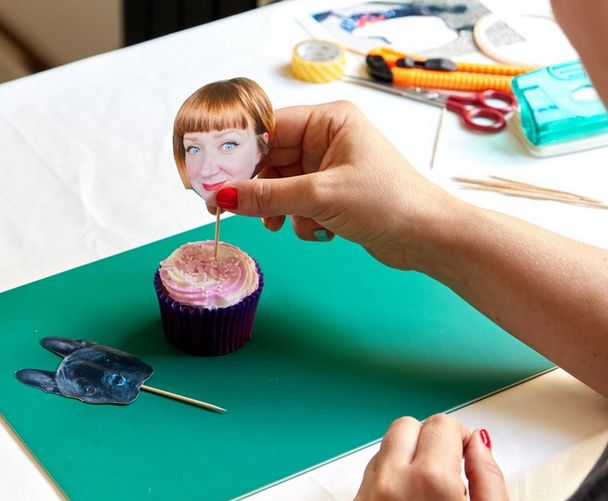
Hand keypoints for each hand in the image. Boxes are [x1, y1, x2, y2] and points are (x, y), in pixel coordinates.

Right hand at [212, 101, 460, 270]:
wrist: (428, 237)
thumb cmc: (387, 202)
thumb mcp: (320, 197)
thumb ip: (268, 196)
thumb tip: (222, 198)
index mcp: (329, 120)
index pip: (270, 128)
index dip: (241, 153)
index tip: (214, 176)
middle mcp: (327, 138)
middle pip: (272, 159)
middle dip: (260, 188)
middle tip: (232, 209)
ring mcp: (330, 166)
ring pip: (281, 184)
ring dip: (280, 208)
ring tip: (283, 225)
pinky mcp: (333, 192)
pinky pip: (296, 201)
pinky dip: (298, 218)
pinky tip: (316, 230)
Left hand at [337, 414, 513, 500]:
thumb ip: (490, 477)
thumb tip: (478, 444)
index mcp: (429, 482)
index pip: (442, 424)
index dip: (461, 438)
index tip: (467, 456)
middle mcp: (388, 484)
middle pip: (405, 427)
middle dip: (429, 442)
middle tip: (448, 474)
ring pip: (383, 453)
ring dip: (405, 465)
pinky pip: (366, 486)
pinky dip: (386, 492)